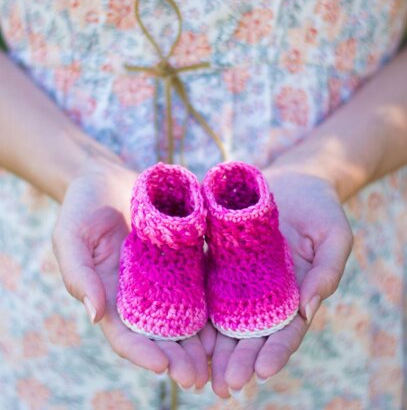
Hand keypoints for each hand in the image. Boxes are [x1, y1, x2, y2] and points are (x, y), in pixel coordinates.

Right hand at [52, 160, 214, 388]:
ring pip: (185, 314)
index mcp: (110, 294)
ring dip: (200, 340)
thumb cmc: (83, 208)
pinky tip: (230, 316)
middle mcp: (140, 292)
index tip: (162, 367)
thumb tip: (95, 314)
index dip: (141, 353)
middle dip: (177, 357)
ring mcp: (164, 276)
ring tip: (219, 360)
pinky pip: (200, 282)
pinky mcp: (183, 256)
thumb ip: (79, 274)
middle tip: (197, 377)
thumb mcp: (70, 237)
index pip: (125, 334)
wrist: (108, 180)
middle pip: (160, 333)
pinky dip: (214, 302)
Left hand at [210, 168, 352, 396]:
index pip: (286, 331)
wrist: (294, 181)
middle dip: (238, 360)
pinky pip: (206, 284)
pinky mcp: (220, 258)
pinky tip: (182, 326)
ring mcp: (241, 277)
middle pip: (250, 333)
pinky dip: (196, 307)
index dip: (275, 353)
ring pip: (224, 317)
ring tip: (197, 371)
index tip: (261, 373)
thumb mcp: (335, 237)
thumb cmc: (321, 208)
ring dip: (212, 345)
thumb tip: (308, 309)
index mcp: (295, 293)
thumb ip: (327, 272)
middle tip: (223, 386)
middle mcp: (265, 292)